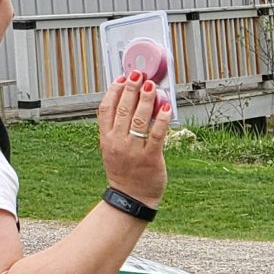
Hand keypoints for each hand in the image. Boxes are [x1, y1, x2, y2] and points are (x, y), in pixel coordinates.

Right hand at [97, 74, 170, 206]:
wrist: (132, 199)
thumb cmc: (124, 172)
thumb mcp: (112, 149)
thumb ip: (117, 128)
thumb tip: (129, 103)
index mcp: (106, 139)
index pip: (106, 108)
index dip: (114, 91)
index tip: (121, 78)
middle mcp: (118, 142)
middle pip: (123, 109)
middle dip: (131, 88)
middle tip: (138, 74)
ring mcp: (134, 150)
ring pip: (139, 118)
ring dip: (146, 99)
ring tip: (151, 85)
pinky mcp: (150, 157)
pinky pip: (157, 134)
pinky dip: (162, 119)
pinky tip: (166, 107)